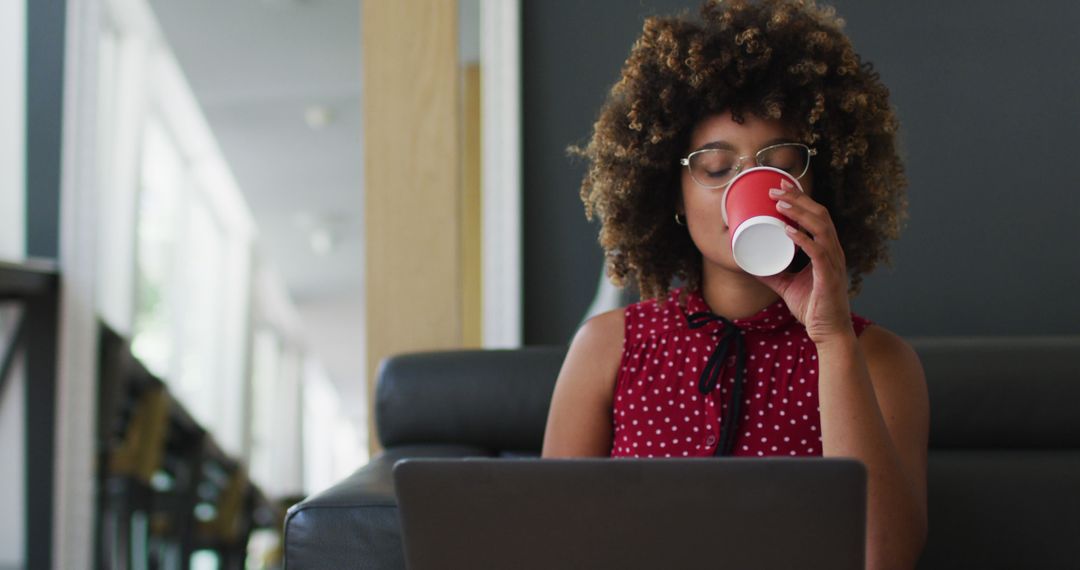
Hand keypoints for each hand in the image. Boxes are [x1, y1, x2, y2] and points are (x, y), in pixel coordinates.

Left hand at [755, 179, 854, 344]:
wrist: (828, 332)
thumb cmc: (813, 308)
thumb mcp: (787, 286)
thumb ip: (772, 275)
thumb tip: (750, 265)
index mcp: (826, 250)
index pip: (816, 216)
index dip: (801, 199)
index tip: (782, 187)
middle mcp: (833, 251)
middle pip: (819, 215)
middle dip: (798, 199)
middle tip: (775, 189)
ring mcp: (833, 263)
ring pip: (821, 228)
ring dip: (800, 213)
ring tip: (780, 204)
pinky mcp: (829, 276)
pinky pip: (818, 252)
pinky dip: (803, 239)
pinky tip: (788, 231)